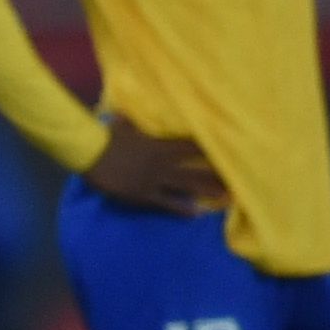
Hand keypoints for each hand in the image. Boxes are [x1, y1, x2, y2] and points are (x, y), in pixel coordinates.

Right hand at [83, 115, 226, 216]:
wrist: (90, 153)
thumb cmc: (105, 136)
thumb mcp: (122, 125)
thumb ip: (132, 123)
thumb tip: (129, 115)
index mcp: (159, 146)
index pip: (191, 146)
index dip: (210, 148)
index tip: (229, 149)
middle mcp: (162, 163)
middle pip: (195, 168)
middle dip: (217, 174)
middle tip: (239, 179)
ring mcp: (154, 180)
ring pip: (187, 186)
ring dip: (207, 191)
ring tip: (227, 197)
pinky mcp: (144, 194)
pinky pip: (166, 203)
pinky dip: (181, 209)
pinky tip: (195, 214)